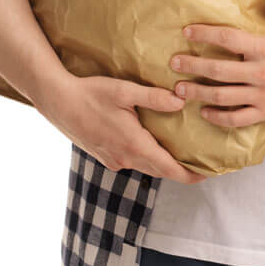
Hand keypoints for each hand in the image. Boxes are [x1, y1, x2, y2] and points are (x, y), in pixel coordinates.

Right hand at [32, 74, 202, 184]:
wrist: (58, 101)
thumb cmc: (91, 94)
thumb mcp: (125, 91)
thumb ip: (154, 97)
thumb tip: (181, 100)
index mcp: (134, 145)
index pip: (169, 169)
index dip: (190, 175)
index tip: (207, 175)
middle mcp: (125, 158)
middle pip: (160, 171)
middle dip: (181, 171)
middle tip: (201, 164)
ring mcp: (113, 160)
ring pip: (145, 167)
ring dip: (163, 165)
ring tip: (181, 155)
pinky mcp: (104, 156)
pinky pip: (132, 162)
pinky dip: (147, 159)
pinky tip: (152, 146)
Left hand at [169, 0, 264, 127]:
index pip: (229, 40)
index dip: (206, 35)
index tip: (187, 32)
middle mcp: (262, 74)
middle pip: (219, 71)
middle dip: (193, 66)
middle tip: (173, 63)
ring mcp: (263, 96)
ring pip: (223, 98)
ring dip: (198, 93)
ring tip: (179, 89)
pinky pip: (237, 119)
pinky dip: (219, 118)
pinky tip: (204, 111)